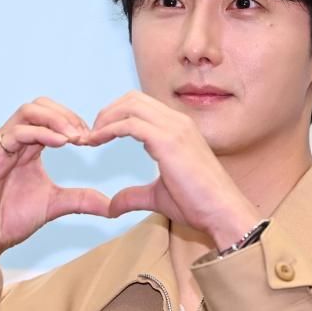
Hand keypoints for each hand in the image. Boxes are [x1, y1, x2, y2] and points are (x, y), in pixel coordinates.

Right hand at [0, 97, 111, 263]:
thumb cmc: (10, 219)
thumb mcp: (56, 205)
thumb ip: (82, 200)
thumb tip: (111, 206)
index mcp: (27, 146)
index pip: (51, 115)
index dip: (75, 121)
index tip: (94, 139)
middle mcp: (13, 139)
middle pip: (40, 105)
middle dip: (68, 115)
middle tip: (88, 135)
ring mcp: (0, 145)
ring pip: (29, 111)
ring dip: (57, 119)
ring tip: (77, 137)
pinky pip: (17, 133)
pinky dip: (41, 133)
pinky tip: (62, 144)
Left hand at [89, 91, 260, 248]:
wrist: (222, 212)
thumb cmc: (199, 205)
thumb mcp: (158, 197)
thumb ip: (134, 195)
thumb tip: (111, 206)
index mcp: (178, 128)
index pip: (141, 106)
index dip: (115, 116)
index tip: (97, 136)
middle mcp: (177, 121)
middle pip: (132, 99)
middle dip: (106, 112)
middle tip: (89, 135)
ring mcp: (174, 128)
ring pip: (129, 106)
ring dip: (104, 119)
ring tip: (89, 138)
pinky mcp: (168, 140)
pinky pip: (130, 123)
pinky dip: (108, 129)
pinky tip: (96, 142)